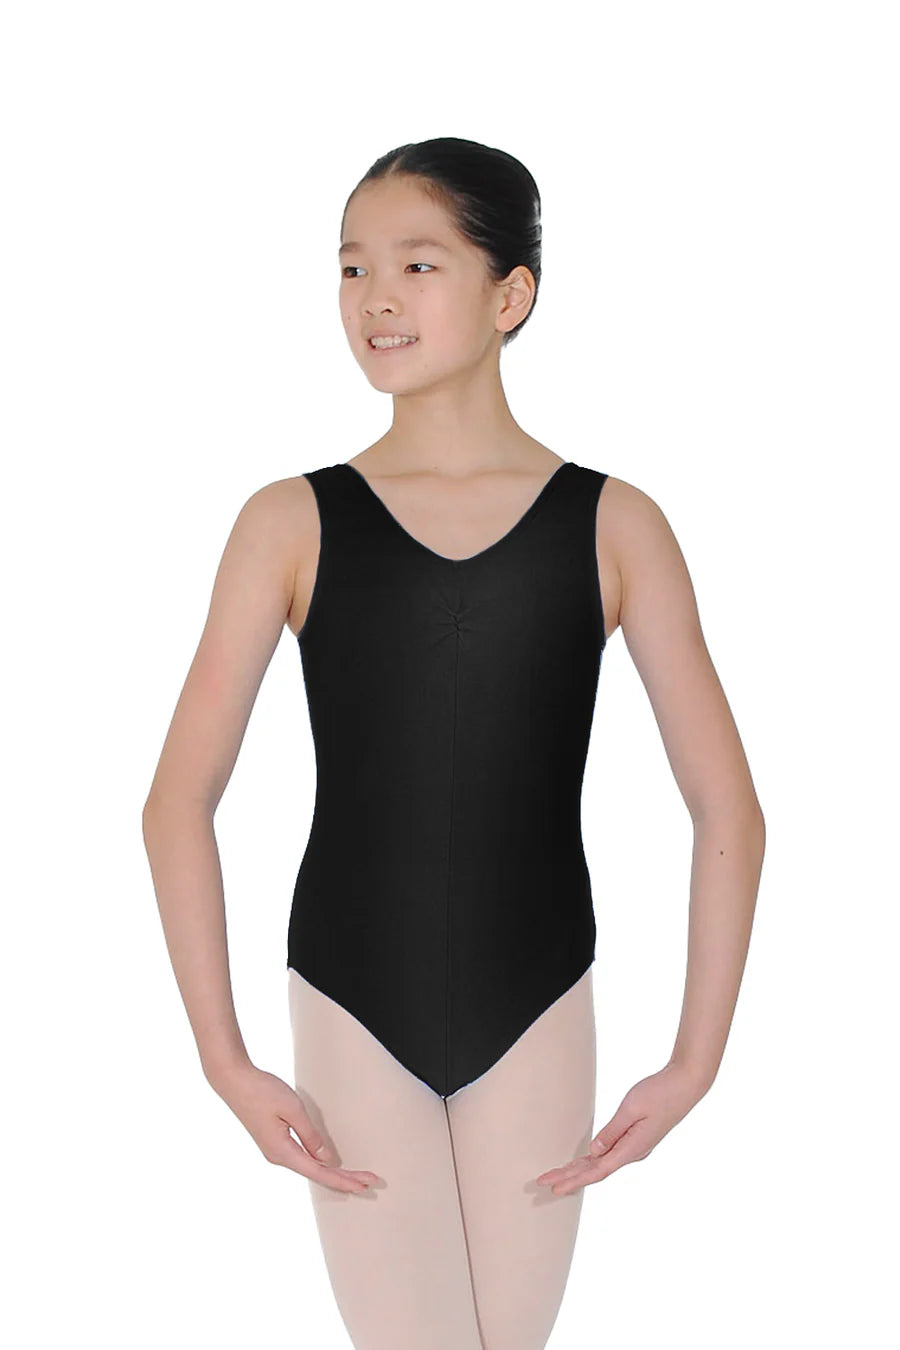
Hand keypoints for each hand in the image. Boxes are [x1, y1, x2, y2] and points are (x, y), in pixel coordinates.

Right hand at [211, 1061, 380, 1193]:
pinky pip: (302, 1158)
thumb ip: (311, 1136)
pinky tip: (329, 1166)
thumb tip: (326, 1160)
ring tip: (356, 1178)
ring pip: (310, 1168)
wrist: (233, 1081)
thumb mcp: (293, 1109)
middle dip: (345, 1180)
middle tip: (371, 1183)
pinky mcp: (274, 1141)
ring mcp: (275, 1150)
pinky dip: (319, 1164)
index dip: (344, 1180)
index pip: (320, 1173)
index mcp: (283, 1152)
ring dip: (334, 1173)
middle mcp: (278, 1157)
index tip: (364, 1185)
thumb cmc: (262, 1091)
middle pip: (317, 1174)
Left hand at [535, 1061, 707, 1195]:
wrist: (685, 1085)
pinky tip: (583, 1162)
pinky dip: (593, 1160)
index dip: (574, 1179)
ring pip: (602, 1164)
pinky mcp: (637, 1139)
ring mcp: (636, 1147)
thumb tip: (594, 1153)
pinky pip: (609, 1154)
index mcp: (632, 1149)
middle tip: (544, 1182)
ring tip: (558, 1176)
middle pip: (596, 1170)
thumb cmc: (660, 1093)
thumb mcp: (631, 1108)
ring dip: (579, 1170)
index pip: (597, 1170)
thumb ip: (612, 1132)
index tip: (554, 1186)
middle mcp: (633, 1153)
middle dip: (569, 1176)